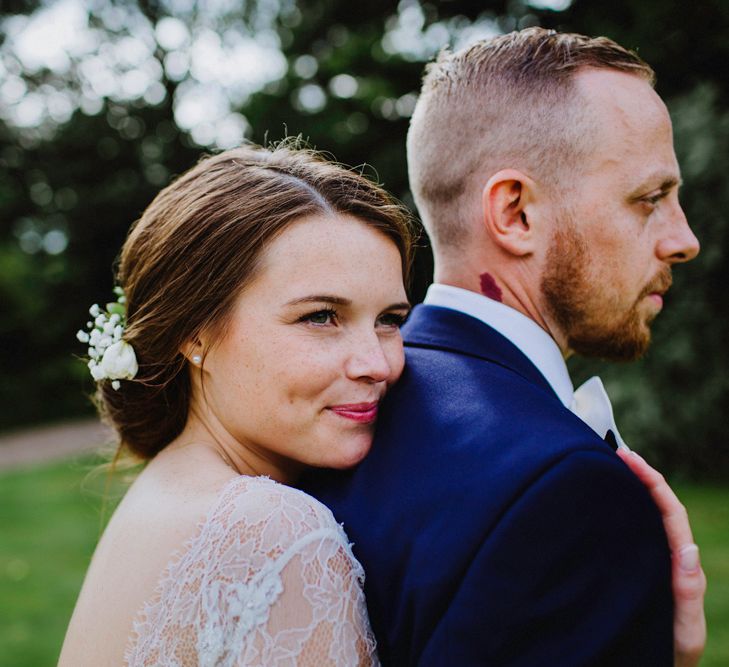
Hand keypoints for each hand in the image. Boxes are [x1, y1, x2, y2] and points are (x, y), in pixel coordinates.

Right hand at [617, 448, 706, 666]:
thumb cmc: (667, 657)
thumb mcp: (684, 632)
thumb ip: (688, 594)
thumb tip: (689, 547)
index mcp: (682, 566)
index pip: (670, 514)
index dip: (652, 482)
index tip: (629, 458)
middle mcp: (668, 558)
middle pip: (659, 507)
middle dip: (642, 475)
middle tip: (616, 451)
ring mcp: (652, 562)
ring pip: (645, 517)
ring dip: (632, 489)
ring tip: (609, 466)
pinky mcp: (634, 570)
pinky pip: (630, 533)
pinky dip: (619, 511)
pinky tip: (601, 503)